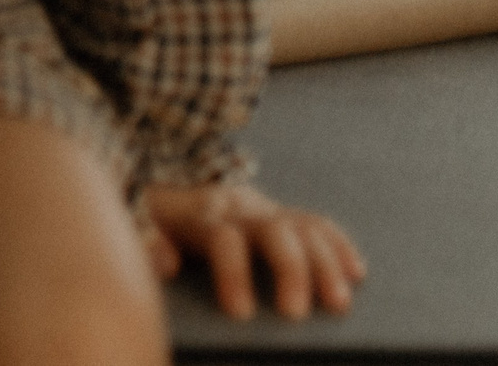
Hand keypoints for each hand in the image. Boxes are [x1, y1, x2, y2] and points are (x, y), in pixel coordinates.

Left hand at [139, 182, 365, 318]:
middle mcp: (242, 212)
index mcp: (203, 219)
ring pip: (304, 229)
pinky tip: (356, 274)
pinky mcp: (286, 217)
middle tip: (295, 315)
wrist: (174, 182)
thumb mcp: (141, 227)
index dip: (233, 275)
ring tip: (338, 304)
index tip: (240, 313)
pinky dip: (340, 248)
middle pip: (275, 233)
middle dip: (290, 272)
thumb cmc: (161, 222)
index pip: (224, 240)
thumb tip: (165, 266)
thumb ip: (149, 244)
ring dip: (325, 266)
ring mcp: (268, 212)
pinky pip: (319, 225)